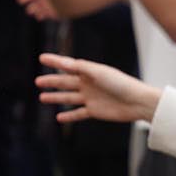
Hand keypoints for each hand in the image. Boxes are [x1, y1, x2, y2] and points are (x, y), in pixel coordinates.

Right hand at [36, 52, 160, 123]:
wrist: (137, 102)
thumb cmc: (121, 84)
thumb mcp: (98, 72)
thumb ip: (79, 68)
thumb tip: (61, 62)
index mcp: (90, 72)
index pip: (68, 66)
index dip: (55, 62)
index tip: (42, 57)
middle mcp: (89, 84)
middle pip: (66, 82)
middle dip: (52, 81)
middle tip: (38, 81)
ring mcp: (91, 98)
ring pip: (69, 98)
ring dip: (56, 97)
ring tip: (42, 97)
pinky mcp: (95, 111)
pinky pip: (78, 114)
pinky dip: (69, 116)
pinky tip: (59, 117)